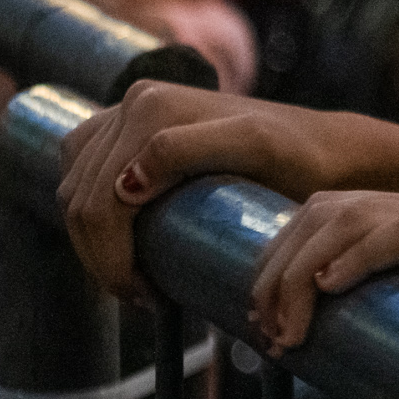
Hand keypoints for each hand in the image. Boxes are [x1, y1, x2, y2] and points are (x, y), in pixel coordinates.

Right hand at [57, 82, 322, 300]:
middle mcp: (134, 100)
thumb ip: (185, 149)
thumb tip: (123, 182)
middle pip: (81, 200)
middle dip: (102, 259)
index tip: (150, 298)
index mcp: (152, 107)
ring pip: (74, 193)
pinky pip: (80, 175)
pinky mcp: (126, 128)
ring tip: (138, 280)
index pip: (101, 202)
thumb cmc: (299, 157)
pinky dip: (91, 218)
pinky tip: (123, 247)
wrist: (324, 149)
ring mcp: (127, 111)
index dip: (114, 260)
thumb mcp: (255, 146)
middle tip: (143, 299)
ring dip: (93, 244)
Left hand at [249, 191, 398, 350]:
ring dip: (303, 272)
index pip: (331, 211)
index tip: (258, 311)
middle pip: (330, 208)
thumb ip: (367, 306)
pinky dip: (356, 260)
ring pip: (353, 214)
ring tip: (290, 327)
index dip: (283, 256)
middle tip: (266, 328)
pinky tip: (329, 292)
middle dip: (282, 266)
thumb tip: (284, 323)